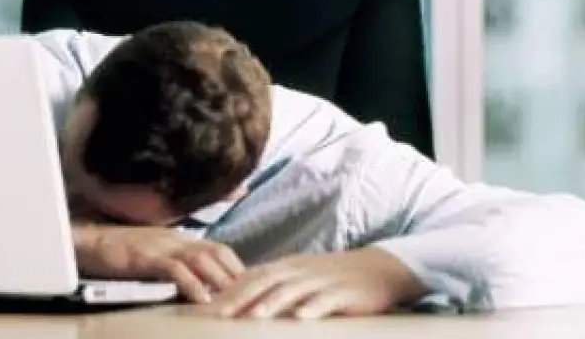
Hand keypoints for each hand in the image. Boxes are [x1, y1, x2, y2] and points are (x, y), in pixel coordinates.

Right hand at [72, 225, 244, 302]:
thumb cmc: (118, 252)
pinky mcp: (145, 257)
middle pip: (217, 252)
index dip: (237, 267)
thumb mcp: (153, 254)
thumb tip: (196, 282)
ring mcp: (161, 246)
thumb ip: (175, 263)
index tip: (253, 287)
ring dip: (220, 281)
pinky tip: (203, 299)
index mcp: (179, 238)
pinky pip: (175, 270)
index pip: (218, 249)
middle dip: (237, 275)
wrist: (86, 242)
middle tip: (253, 297)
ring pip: (202, 259)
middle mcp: (175, 238)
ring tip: (235, 301)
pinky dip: (192, 284)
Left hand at [198, 247, 424, 319]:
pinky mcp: (343, 294)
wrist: (377, 269)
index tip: (207, 306)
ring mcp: (322, 281)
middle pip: (266, 282)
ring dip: (273, 303)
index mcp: (288, 267)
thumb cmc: (334, 277)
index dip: (229, 291)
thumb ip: (275, 285)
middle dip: (242, 298)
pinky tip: (302, 317)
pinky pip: (326, 300)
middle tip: (221, 314)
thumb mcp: (301, 276)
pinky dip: (313, 307)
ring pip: (293, 291)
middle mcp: (300, 271)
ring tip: (255, 316)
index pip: (252, 277)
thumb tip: (243, 298)